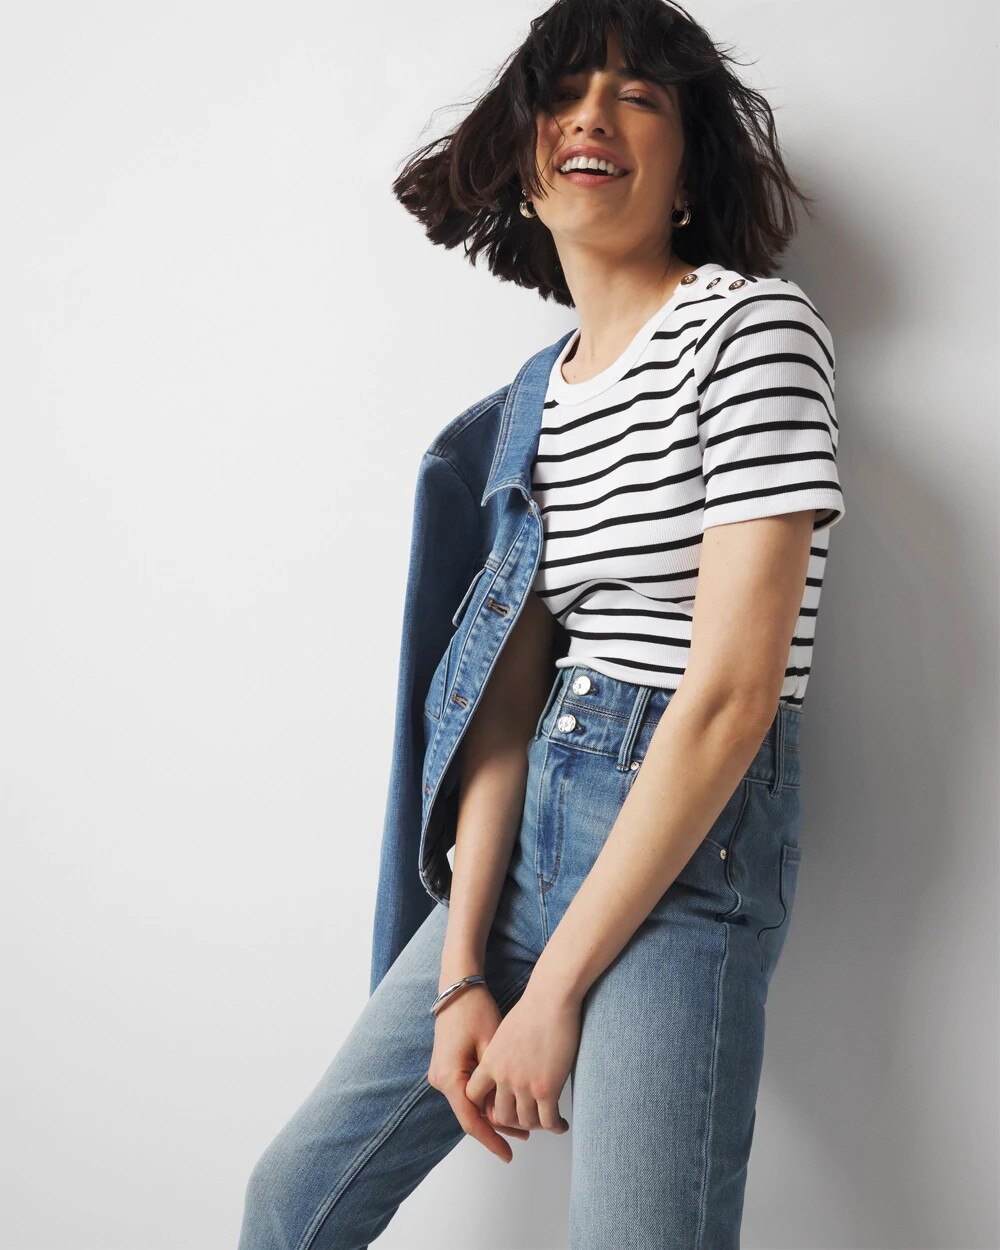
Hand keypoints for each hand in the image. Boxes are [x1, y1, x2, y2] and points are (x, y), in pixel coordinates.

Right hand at [426, 984, 530, 1163]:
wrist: (458, 988)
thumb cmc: (476, 1011)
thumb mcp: (492, 1047)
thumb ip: (498, 1082)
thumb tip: (507, 1112)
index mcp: (449, 1078)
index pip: (471, 1121)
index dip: (491, 1139)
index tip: (508, 1155)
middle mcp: (440, 1080)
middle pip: (471, 1114)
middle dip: (498, 1127)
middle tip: (526, 1136)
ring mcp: (441, 1074)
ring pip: (470, 1103)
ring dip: (493, 1112)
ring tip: (523, 1123)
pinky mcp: (448, 1067)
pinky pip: (468, 1090)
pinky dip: (486, 1098)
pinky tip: (506, 1101)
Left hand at [464, 983, 576, 1148]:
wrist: (551, 999)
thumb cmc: (533, 1010)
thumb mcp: (504, 1034)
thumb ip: (501, 1056)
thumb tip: (506, 1068)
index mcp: (490, 1062)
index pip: (473, 1096)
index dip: (484, 1104)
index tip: (499, 1105)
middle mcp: (503, 1077)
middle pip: (501, 1116)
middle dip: (514, 1121)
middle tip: (527, 1119)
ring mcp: (524, 1085)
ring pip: (525, 1122)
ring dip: (536, 1125)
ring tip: (546, 1120)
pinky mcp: (546, 1088)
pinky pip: (548, 1121)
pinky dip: (555, 1126)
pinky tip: (560, 1123)